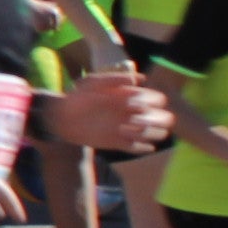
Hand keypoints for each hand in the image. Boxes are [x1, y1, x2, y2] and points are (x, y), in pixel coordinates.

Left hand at [51, 66, 169, 153]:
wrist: (62, 117)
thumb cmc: (78, 96)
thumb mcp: (92, 82)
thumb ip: (113, 79)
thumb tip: (139, 80)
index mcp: (131, 97)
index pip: (157, 98)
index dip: (151, 101)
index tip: (131, 103)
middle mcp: (134, 113)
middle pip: (164, 118)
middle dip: (155, 119)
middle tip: (134, 119)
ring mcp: (129, 128)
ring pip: (156, 134)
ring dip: (149, 133)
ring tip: (127, 130)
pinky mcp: (120, 142)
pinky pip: (140, 148)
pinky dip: (140, 147)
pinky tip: (125, 139)